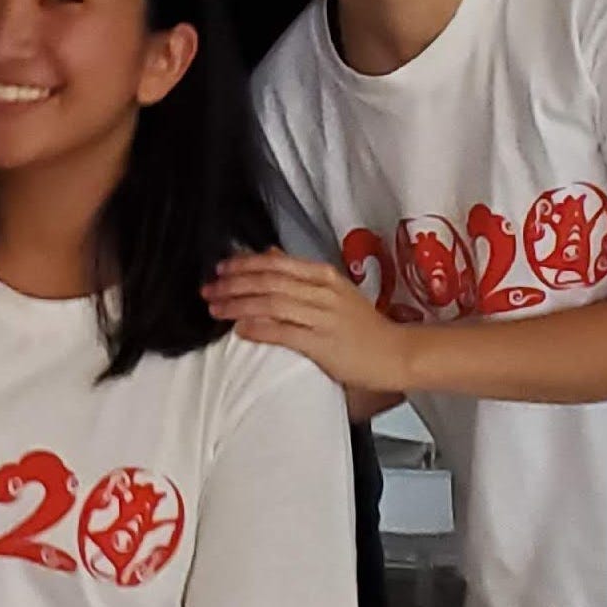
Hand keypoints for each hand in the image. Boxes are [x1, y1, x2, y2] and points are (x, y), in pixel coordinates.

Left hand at [203, 252, 412, 392]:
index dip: (245, 264)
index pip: (277, 263)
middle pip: (270, 281)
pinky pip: (284, 333)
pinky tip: (240, 330)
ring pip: (272, 304)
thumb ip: (301, 274)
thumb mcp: (334, 290)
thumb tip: (270, 254)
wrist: (397, 352)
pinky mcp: (323, 344)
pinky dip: (259, 329)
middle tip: (209, 289)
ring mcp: (323, 317)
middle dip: (234, 284)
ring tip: (216, 308)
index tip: (221, 268)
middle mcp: (323, 292)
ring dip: (239, 305)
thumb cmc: (364, 326)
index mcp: (325, 276)